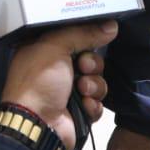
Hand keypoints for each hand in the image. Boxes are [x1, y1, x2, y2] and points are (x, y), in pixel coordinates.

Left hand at [0, 21, 116, 149]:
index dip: (86, 37)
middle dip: (91, 64)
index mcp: (45, 50)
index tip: (97, 35)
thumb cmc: (40, 80)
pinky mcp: (79, 111)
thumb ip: (83, 33)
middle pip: (90, 59)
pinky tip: (83, 106)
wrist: (38, 124)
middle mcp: (57, 69)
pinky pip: (97, 102)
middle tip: (82, 68)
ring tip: (81, 91)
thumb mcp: (55, 46)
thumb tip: (111, 26)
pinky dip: (92, 105)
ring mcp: (68, 91)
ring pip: (97, 81)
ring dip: (93, 85)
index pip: (74, 37)